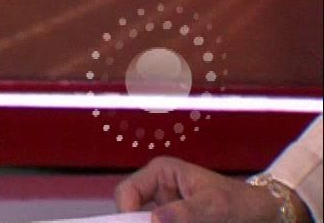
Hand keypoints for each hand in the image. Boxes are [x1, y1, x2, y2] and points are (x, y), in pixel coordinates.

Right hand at [114, 157, 284, 222]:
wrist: (264, 215)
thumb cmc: (241, 203)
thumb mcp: (214, 207)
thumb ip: (184, 213)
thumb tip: (152, 220)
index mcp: (160, 173)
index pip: (127, 192)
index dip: (127, 214)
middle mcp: (157, 189)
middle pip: (133, 211)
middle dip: (143, 222)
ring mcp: (164, 207)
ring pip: (146, 221)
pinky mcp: (172, 221)